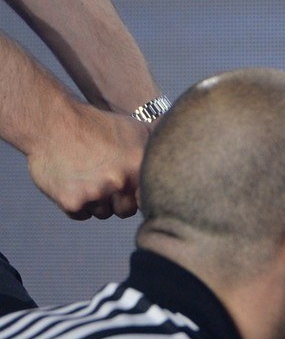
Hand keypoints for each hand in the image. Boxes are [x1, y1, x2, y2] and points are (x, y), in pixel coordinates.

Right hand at [26, 104, 145, 218]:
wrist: (55, 123)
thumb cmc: (99, 126)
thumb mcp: (136, 130)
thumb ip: (155, 152)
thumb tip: (176, 165)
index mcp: (139, 166)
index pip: (149, 199)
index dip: (140, 195)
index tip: (133, 189)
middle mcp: (120, 182)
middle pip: (126, 211)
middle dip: (119, 200)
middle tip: (107, 182)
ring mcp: (95, 193)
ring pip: (103, 213)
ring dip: (97, 202)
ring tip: (89, 177)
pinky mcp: (71, 201)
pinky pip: (81, 215)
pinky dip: (78, 204)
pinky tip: (74, 183)